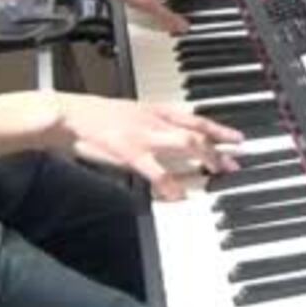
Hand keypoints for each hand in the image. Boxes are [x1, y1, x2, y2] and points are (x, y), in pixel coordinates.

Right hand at [45, 93, 243, 200]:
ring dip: (205, 158)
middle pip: (197, 132)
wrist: (68, 114)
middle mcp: (154, 120)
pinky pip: (155, 170)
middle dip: (219, 148)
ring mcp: (143, 134)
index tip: (237, 138)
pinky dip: (170, 184)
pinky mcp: (129, 150)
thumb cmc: (95, 116)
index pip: (195, 118)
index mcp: (154, 110)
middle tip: (234, 163)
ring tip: (217, 172)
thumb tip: (171, 136)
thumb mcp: (130, 113)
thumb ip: (152, 123)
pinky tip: (179, 195)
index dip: (218, 129)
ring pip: (185, 143)